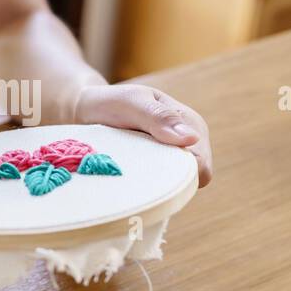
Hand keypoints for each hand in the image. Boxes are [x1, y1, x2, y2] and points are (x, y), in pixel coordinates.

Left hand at [73, 84, 212, 185]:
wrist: (89, 110)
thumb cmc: (111, 102)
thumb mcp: (132, 102)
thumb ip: (159, 116)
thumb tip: (191, 139)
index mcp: (193, 125)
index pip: (201, 165)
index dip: (181, 174)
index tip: (148, 169)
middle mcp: (189, 145)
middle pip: (190, 181)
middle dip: (167, 181)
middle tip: (134, 170)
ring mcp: (173, 159)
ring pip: (175, 188)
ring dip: (154, 184)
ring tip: (130, 171)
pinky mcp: (156, 170)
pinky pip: (159, 189)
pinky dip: (146, 186)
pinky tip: (129, 178)